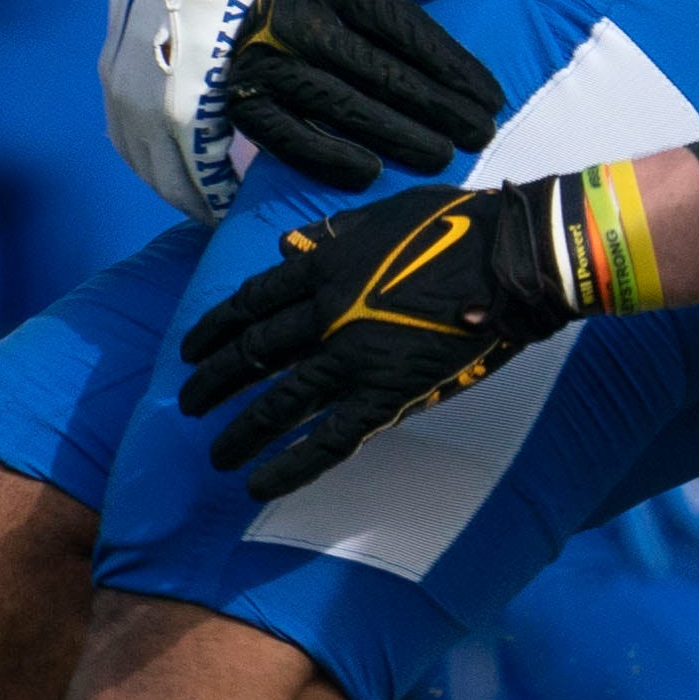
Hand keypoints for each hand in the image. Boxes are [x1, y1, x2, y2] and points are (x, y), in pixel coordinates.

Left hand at [102, 0, 344, 217]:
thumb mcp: (154, 1)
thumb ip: (160, 41)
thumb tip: (181, 55)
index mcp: (116, 68)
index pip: (132, 137)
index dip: (164, 165)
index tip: (194, 181)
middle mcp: (121, 92)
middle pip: (145, 163)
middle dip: (179, 187)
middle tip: (212, 203)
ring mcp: (147, 102)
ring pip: (166, 171)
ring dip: (194, 191)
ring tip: (224, 203)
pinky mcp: (179, 107)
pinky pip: (192, 163)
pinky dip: (211, 185)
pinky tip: (233, 193)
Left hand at [176, 180, 579, 497]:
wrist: (510, 260)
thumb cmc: (459, 225)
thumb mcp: (384, 213)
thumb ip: (334, 231)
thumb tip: (290, 242)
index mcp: (323, 266)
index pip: (250, 302)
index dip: (214, 328)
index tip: (190, 349)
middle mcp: (324, 314)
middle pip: (251, 354)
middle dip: (213, 382)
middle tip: (188, 404)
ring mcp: (352, 358)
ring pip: (279, 402)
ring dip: (240, 431)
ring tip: (215, 454)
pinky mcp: (385, 396)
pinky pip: (327, 440)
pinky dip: (288, 466)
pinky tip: (257, 486)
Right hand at [229, 0, 505, 188]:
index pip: (404, 29)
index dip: (453, 67)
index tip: (492, 98)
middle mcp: (299, 22)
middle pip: (382, 75)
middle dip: (440, 110)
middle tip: (480, 135)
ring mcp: (268, 63)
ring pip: (345, 109)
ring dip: (400, 138)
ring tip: (443, 157)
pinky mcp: (244, 99)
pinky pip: (290, 139)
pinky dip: (330, 159)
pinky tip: (371, 173)